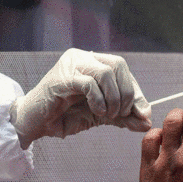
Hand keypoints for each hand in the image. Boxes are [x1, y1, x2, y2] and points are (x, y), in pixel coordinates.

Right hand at [10, 48, 151, 146]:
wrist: (35, 124)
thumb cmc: (66, 116)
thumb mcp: (102, 115)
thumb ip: (124, 117)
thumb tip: (147, 122)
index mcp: (93, 62)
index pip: (122, 69)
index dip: (135, 91)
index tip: (140, 114)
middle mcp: (82, 58)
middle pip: (118, 65)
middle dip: (127, 93)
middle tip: (121, 114)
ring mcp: (70, 65)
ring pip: (106, 71)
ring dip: (114, 98)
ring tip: (108, 114)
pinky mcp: (61, 78)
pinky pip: (89, 83)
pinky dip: (99, 100)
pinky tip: (97, 111)